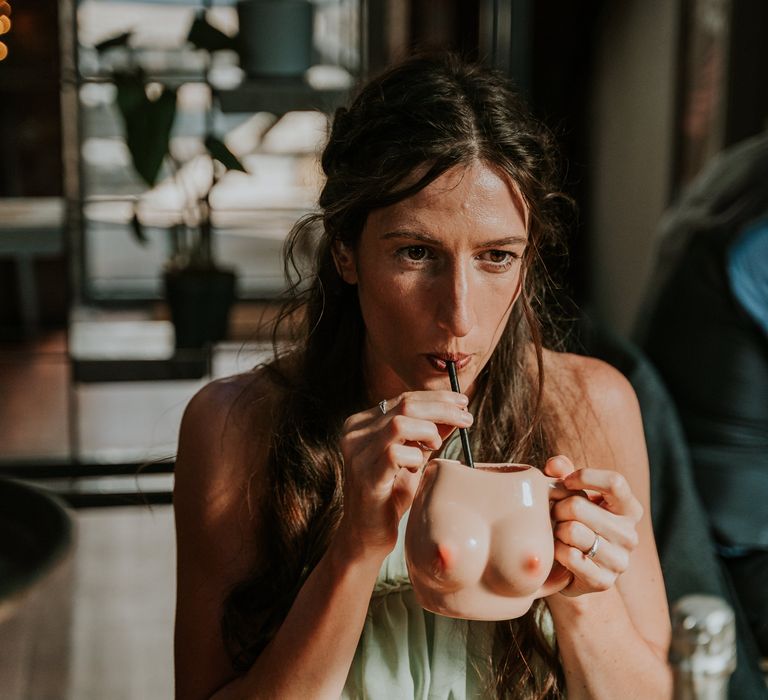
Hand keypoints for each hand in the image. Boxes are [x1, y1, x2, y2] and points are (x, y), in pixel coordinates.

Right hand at [335, 390, 472, 557]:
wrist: (367, 535)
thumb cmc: (390, 495)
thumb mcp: (412, 457)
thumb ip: (427, 434)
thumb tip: (456, 411)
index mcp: (362, 424)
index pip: (404, 399)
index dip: (437, 398)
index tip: (462, 403)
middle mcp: (354, 435)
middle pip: (405, 406)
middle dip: (442, 409)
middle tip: (466, 419)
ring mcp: (357, 455)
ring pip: (400, 424)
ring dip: (428, 432)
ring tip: (436, 446)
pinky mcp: (366, 477)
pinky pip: (395, 454)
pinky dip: (416, 456)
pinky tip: (418, 467)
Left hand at [544, 455, 642, 596]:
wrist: (573, 570)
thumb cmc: (573, 522)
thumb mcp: (572, 494)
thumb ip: (565, 473)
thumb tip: (555, 464)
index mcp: (629, 509)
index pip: (615, 482)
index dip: (585, 476)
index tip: (566, 481)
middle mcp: (630, 535)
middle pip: (579, 506)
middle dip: (557, 507)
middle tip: (553, 513)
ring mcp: (620, 561)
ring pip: (572, 531)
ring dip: (556, 530)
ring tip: (558, 533)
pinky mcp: (604, 581)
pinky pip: (569, 555)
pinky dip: (556, 551)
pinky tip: (558, 551)